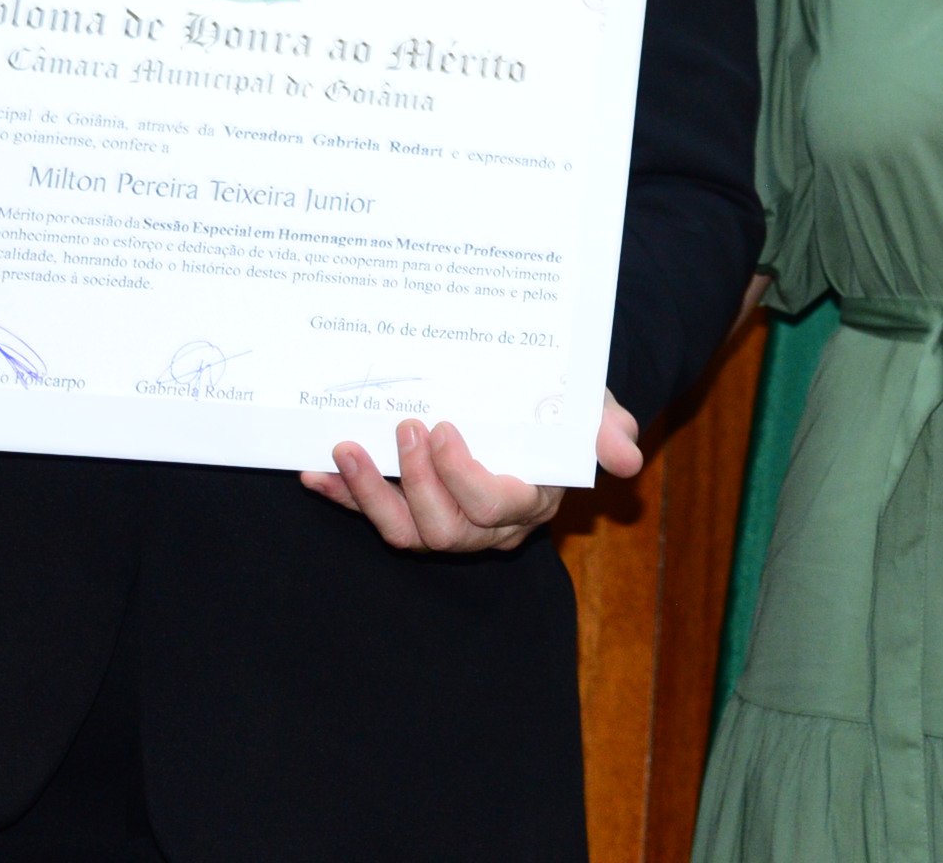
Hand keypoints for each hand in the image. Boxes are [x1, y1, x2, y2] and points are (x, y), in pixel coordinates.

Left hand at [301, 390, 642, 552]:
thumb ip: (607, 430)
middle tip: (404, 426)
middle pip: (443, 528)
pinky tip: (315, 473)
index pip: (493, 506)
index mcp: (529, 502)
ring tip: (344, 449)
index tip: (445, 428)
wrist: (540, 411)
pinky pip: (375, 515)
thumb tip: (627, 457)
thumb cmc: (566, 412)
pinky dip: (344, 497)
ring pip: (405, 532)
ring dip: (369, 494)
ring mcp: (447, 523)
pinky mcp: (412, 510)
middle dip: (415, 481)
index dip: (463, 477)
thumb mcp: (593, 410)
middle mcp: (486, 527)